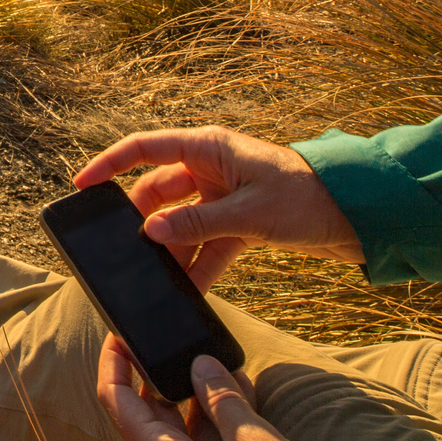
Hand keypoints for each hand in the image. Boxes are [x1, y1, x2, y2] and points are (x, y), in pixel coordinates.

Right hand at [74, 126, 362, 288]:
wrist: (361, 217)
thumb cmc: (308, 198)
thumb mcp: (248, 214)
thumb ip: (196, 224)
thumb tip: (149, 233)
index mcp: (208, 148)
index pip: (144, 150)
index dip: (109, 166)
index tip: (81, 187)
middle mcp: (211, 168)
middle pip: (158, 193)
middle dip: (142, 223)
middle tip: (124, 254)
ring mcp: (224, 197)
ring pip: (181, 224)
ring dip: (172, 251)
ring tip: (156, 281)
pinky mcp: (240, 223)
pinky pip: (207, 245)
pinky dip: (198, 266)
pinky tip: (187, 292)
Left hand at [97, 337, 320, 440]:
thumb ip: (223, 401)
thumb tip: (200, 366)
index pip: (119, 405)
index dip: (115, 366)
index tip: (119, 336)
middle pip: (150, 417)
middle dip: (162, 377)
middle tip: (173, 343)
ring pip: (183, 431)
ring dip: (198, 396)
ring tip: (217, 362)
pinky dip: (218, 419)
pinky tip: (240, 391)